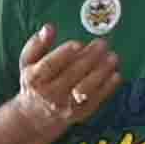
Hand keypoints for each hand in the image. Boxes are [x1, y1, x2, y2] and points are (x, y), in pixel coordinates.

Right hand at [14, 24, 122, 138]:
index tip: (78, 43)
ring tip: (112, 57)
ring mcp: (66, 106)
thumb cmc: (35, 81)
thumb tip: (49, 28)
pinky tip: (116, 73)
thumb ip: (37, 44)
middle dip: (89, 58)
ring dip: (101, 72)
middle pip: (71, 75)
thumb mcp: (28, 62)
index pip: (49, 66)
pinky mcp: (80, 113)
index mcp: (35, 79)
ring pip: (86, 89)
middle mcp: (50, 94)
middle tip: (102, 44)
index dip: (63, 54)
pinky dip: (108, 87)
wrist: (36, 115)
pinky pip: (97, 100)